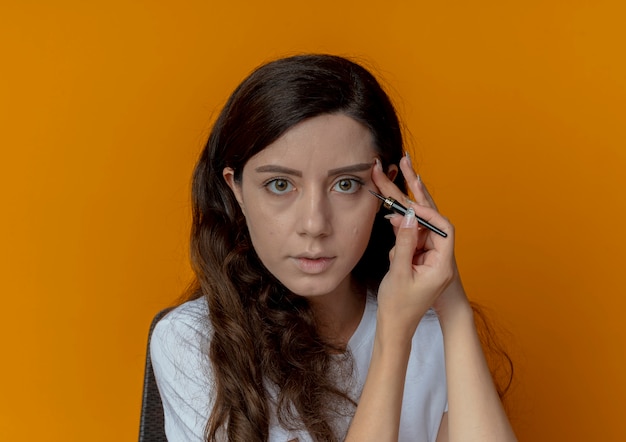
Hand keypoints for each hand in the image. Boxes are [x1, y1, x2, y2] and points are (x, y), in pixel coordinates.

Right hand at [371, 155, 465, 332]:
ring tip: (389, 188)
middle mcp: (440, 259)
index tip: (407, 205)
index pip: (442, 228)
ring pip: (420, 226)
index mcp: (442, 265)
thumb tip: (407, 215)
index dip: (426, 211)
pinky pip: (413, 237)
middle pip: (432, 219)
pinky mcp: (420, 260)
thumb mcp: (398, 272)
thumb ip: (404, 242)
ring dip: (405, 213)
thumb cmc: (399, 306)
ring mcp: (431, 259)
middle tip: (407, 165)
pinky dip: (402, 229)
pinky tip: (391, 221)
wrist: (396, 327)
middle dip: (418, 194)